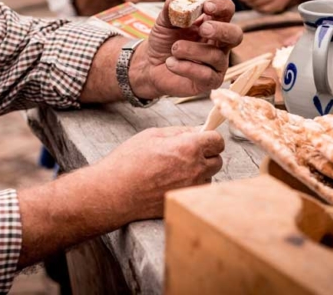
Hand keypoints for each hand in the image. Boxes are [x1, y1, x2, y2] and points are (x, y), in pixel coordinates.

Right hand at [97, 126, 224, 219]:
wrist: (115, 192)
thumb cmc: (128, 162)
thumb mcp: (152, 135)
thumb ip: (178, 132)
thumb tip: (195, 131)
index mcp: (188, 147)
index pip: (218, 140)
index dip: (210, 138)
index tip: (202, 139)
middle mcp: (195, 169)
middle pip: (218, 160)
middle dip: (207, 154)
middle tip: (187, 153)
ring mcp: (191, 188)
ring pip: (209, 177)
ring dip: (200, 171)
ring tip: (177, 169)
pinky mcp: (185, 201)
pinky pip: (198, 190)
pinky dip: (192, 185)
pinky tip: (173, 181)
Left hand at [130, 0, 242, 98]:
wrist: (152, 65)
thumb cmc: (164, 41)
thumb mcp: (163, 23)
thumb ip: (169, 11)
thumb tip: (173, 0)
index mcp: (213, 22)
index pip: (227, 9)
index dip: (221, 6)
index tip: (206, 6)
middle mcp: (220, 43)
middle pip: (235, 34)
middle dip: (221, 30)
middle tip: (204, 29)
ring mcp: (217, 63)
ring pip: (216, 56)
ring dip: (192, 50)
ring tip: (174, 48)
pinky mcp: (210, 81)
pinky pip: (205, 75)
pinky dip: (186, 67)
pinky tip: (171, 63)